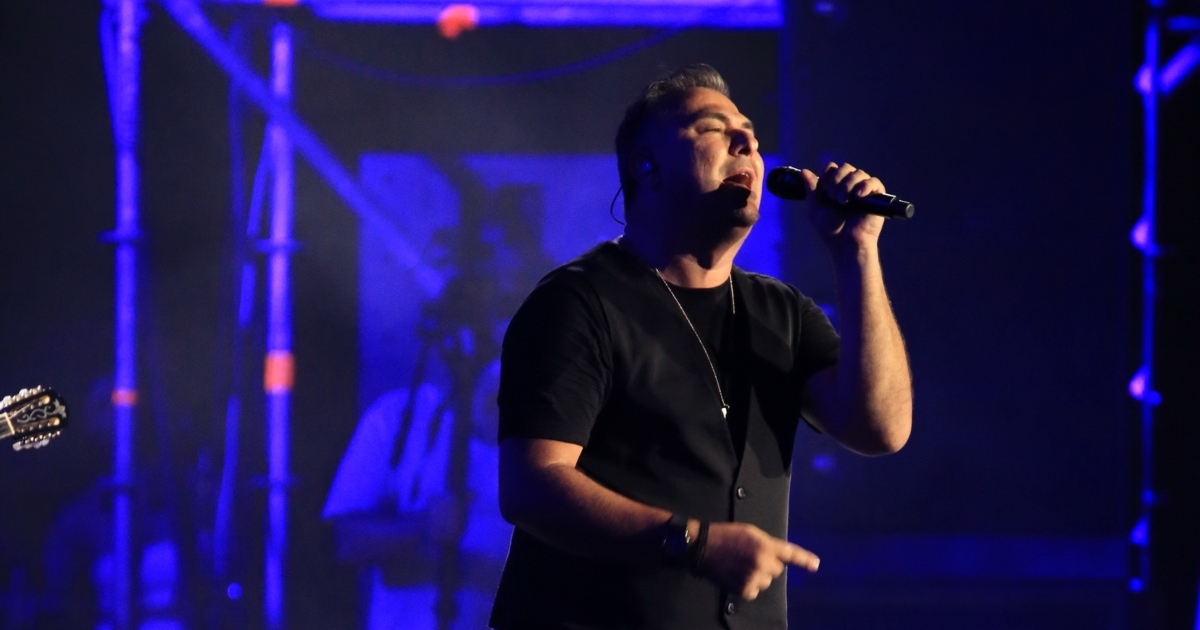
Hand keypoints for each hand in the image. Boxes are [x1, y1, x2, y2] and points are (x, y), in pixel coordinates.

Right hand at [698, 522, 819, 600]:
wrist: (702, 546)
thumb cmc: (727, 535)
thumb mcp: (751, 533)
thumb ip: (767, 545)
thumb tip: (779, 559)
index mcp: (765, 545)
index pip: (789, 554)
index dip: (804, 560)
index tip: (815, 565)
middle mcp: (762, 562)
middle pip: (777, 570)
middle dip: (768, 564)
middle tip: (750, 556)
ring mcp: (753, 577)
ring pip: (766, 582)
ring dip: (758, 576)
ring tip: (741, 566)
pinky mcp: (744, 589)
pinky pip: (755, 591)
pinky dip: (748, 586)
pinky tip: (736, 575)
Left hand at [799, 162, 886, 251]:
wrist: (845, 243)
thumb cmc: (830, 229)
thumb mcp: (815, 209)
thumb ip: (811, 189)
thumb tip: (804, 171)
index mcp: (835, 186)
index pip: (832, 168)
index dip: (827, 175)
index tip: (824, 191)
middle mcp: (850, 185)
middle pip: (845, 167)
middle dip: (836, 180)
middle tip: (833, 197)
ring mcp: (863, 190)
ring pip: (858, 173)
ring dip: (847, 185)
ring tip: (843, 201)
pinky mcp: (877, 197)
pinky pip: (874, 182)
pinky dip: (865, 185)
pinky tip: (858, 196)